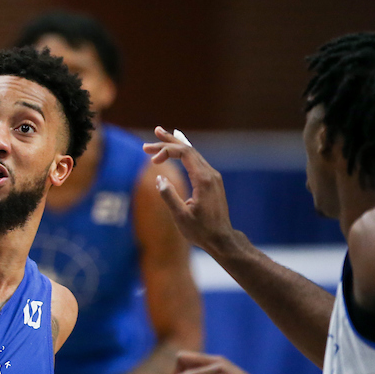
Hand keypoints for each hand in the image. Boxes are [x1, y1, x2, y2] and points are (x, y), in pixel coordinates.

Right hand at [143, 127, 235, 256]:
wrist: (222, 239)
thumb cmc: (201, 231)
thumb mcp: (181, 217)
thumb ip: (169, 196)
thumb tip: (159, 178)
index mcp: (203, 179)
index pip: (184, 153)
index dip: (166, 151)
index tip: (151, 160)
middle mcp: (210, 174)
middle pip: (188, 149)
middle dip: (169, 142)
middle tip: (153, 134)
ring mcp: (213, 177)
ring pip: (193, 154)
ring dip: (176, 146)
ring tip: (162, 135)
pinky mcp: (212, 182)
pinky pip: (197, 161)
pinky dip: (184, 154)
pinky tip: (179, 149)